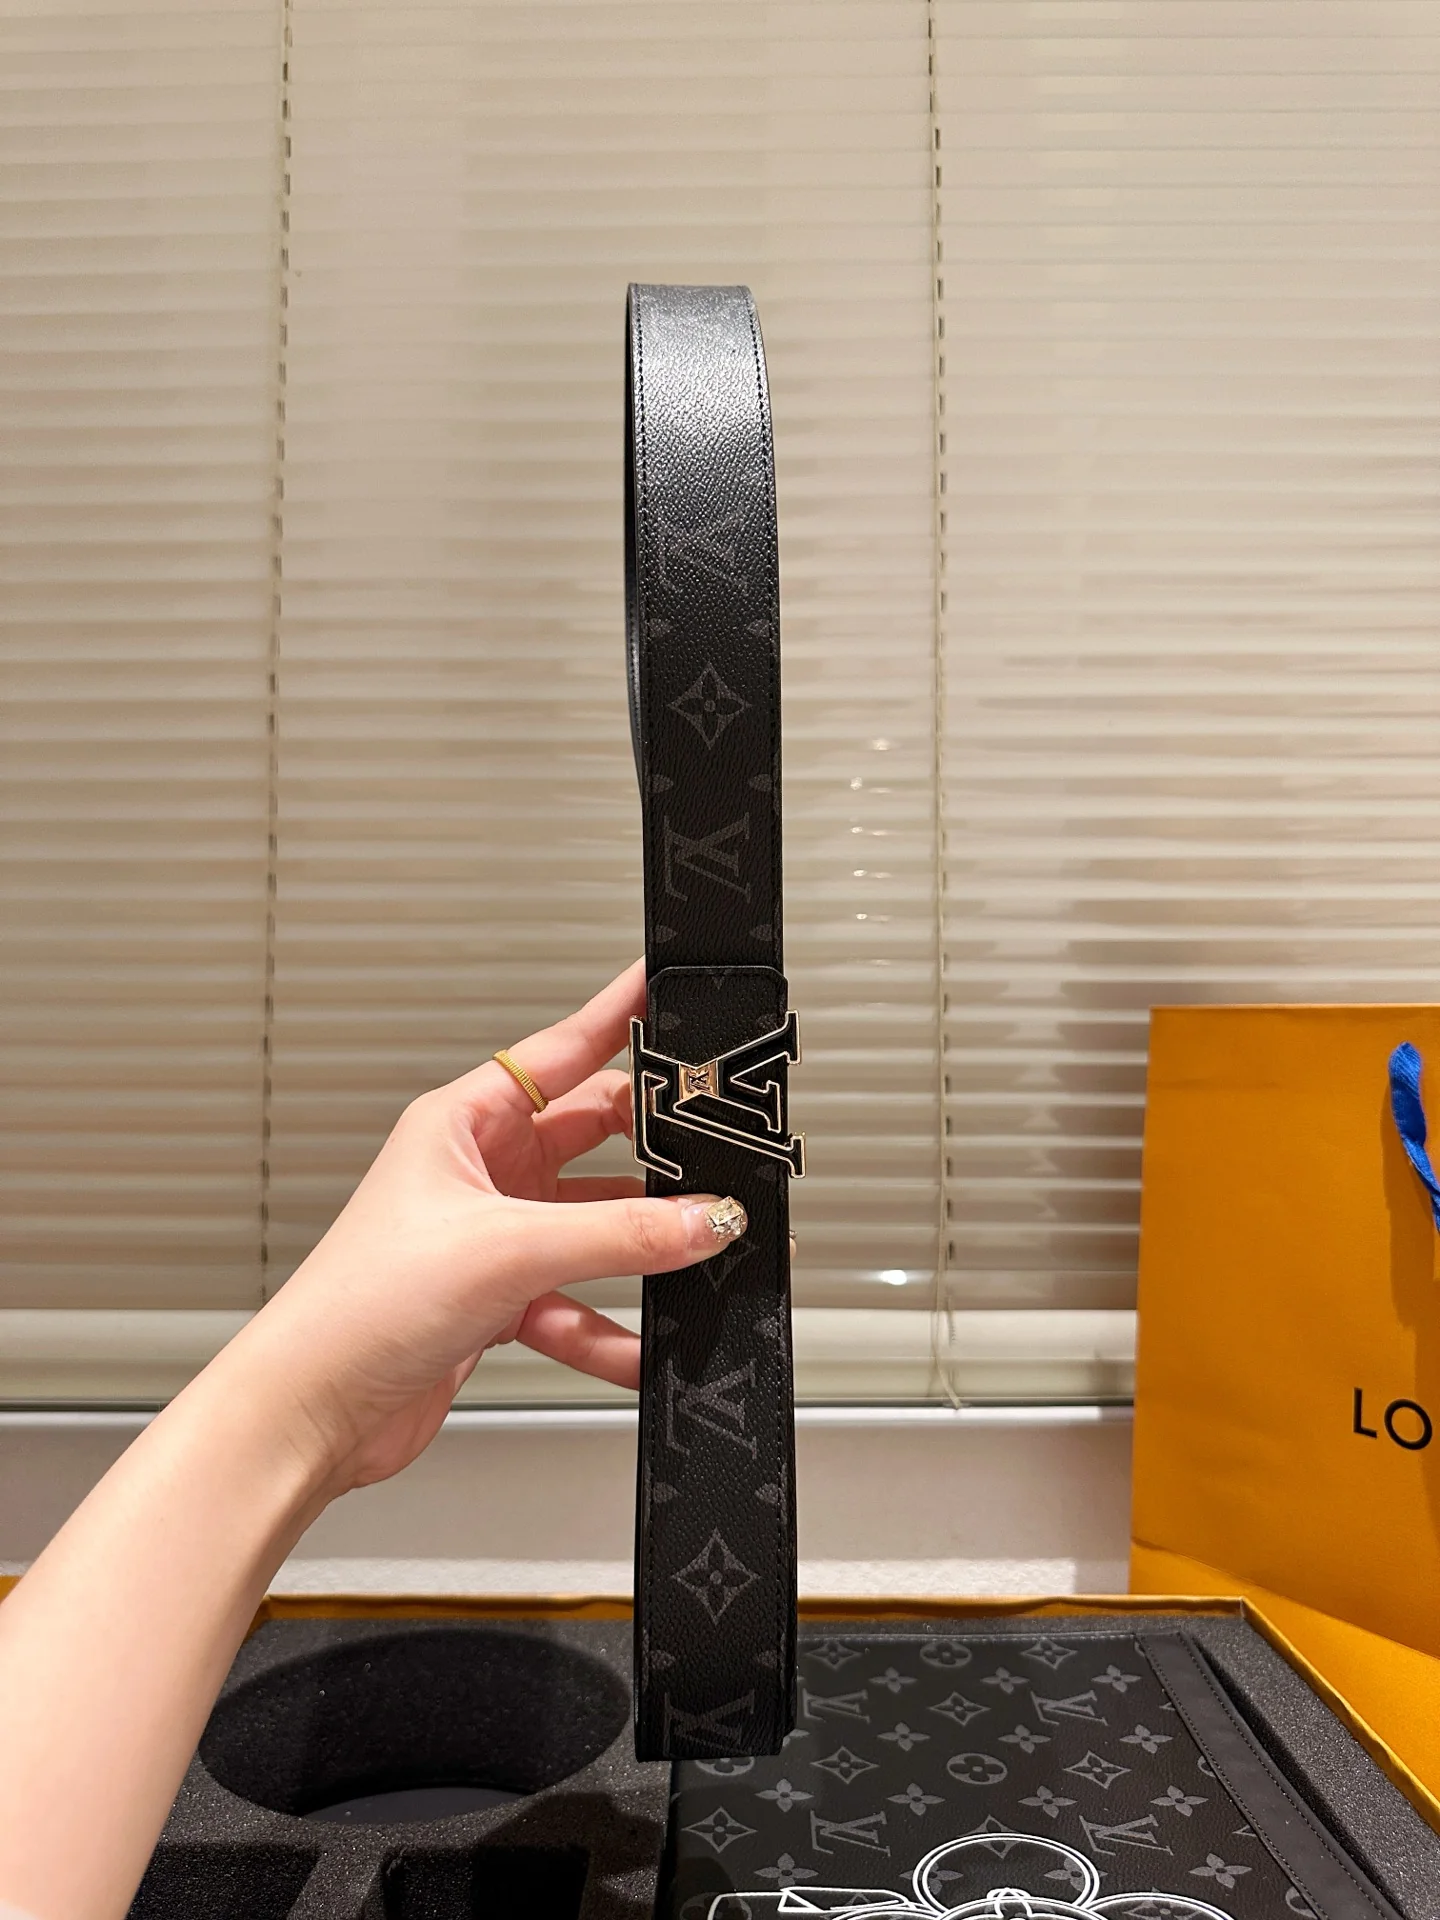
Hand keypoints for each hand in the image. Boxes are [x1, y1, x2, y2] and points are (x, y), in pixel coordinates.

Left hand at [227, 959, 744, 1495]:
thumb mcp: (509, 1250)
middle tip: (719, 1151)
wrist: (310, 1410)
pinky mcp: (500, 1300)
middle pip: (593, 1138)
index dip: (619, 1016)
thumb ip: (619, 1233)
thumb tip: (703, 1217)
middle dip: (654, 1153)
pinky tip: (643, 1346)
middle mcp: (480, 1171)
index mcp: (463, 1122)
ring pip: (595, 1226)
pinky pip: (579, 1299)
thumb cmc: (359, 1304)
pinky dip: (611, 1326)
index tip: (668, 988)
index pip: (563, 1048)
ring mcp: (493, 1236)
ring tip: (696, 1258)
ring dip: (640, 1250)